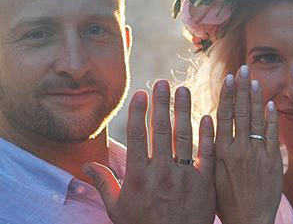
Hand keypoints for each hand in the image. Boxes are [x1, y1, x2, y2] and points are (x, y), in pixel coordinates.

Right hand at [84, 80, 215, 223]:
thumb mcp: (118, 209)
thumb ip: (104, 184)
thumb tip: (85, 166)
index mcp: (139, 178)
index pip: (138, 137)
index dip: (139, 113)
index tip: (141, 93)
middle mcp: (162, 174)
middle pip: (161, 131)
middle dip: (161, 104)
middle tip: (162, 83)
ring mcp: (185, 177)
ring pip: (184, 137)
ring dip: (183, 111)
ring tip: (183, 90)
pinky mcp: (205, 183)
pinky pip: (206, 154)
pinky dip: (206, 134)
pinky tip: (206, 116)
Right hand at [214, 65, 282, 223]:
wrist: (248, 220)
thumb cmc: (224, 202)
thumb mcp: (209, 175)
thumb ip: (208, 150)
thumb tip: (206, 123)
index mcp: (220, 151)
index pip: (224, 116)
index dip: (227, 95)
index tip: (228, 77)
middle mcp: (239, 149)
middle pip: (241, 112)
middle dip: (242, 88)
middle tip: (243, 68)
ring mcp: (257, 154)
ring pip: (257, 119)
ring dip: (256, 98)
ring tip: (255, 79)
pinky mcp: (273, 162)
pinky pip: (273, 135)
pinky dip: (272, 118)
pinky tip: (270, 103)